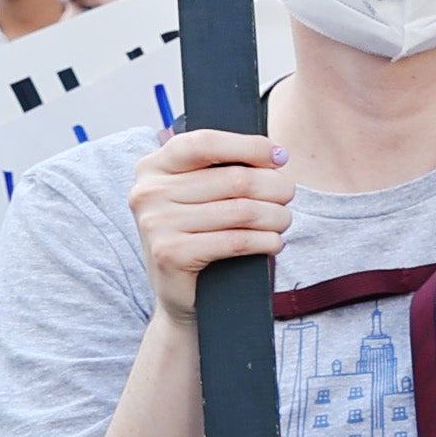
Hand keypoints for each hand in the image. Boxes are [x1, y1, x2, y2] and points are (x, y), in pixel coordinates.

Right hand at [128, 122, 292, 312]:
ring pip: (242, 210)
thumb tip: (276, 154)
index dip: (250, 146)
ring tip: (282, 221)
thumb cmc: (203, 234)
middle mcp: (148, 193)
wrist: (184, 294)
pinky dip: (266, 241)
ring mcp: (155, 224)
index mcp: (153, 167)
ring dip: (276, 216)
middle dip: (275, 187)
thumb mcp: (204, 192)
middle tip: (287, 197)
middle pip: (234, 178)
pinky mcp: (170, 254)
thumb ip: (226, 166)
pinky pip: (237, 240)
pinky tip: (273, 243)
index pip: (205, 142)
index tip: (279, 158)